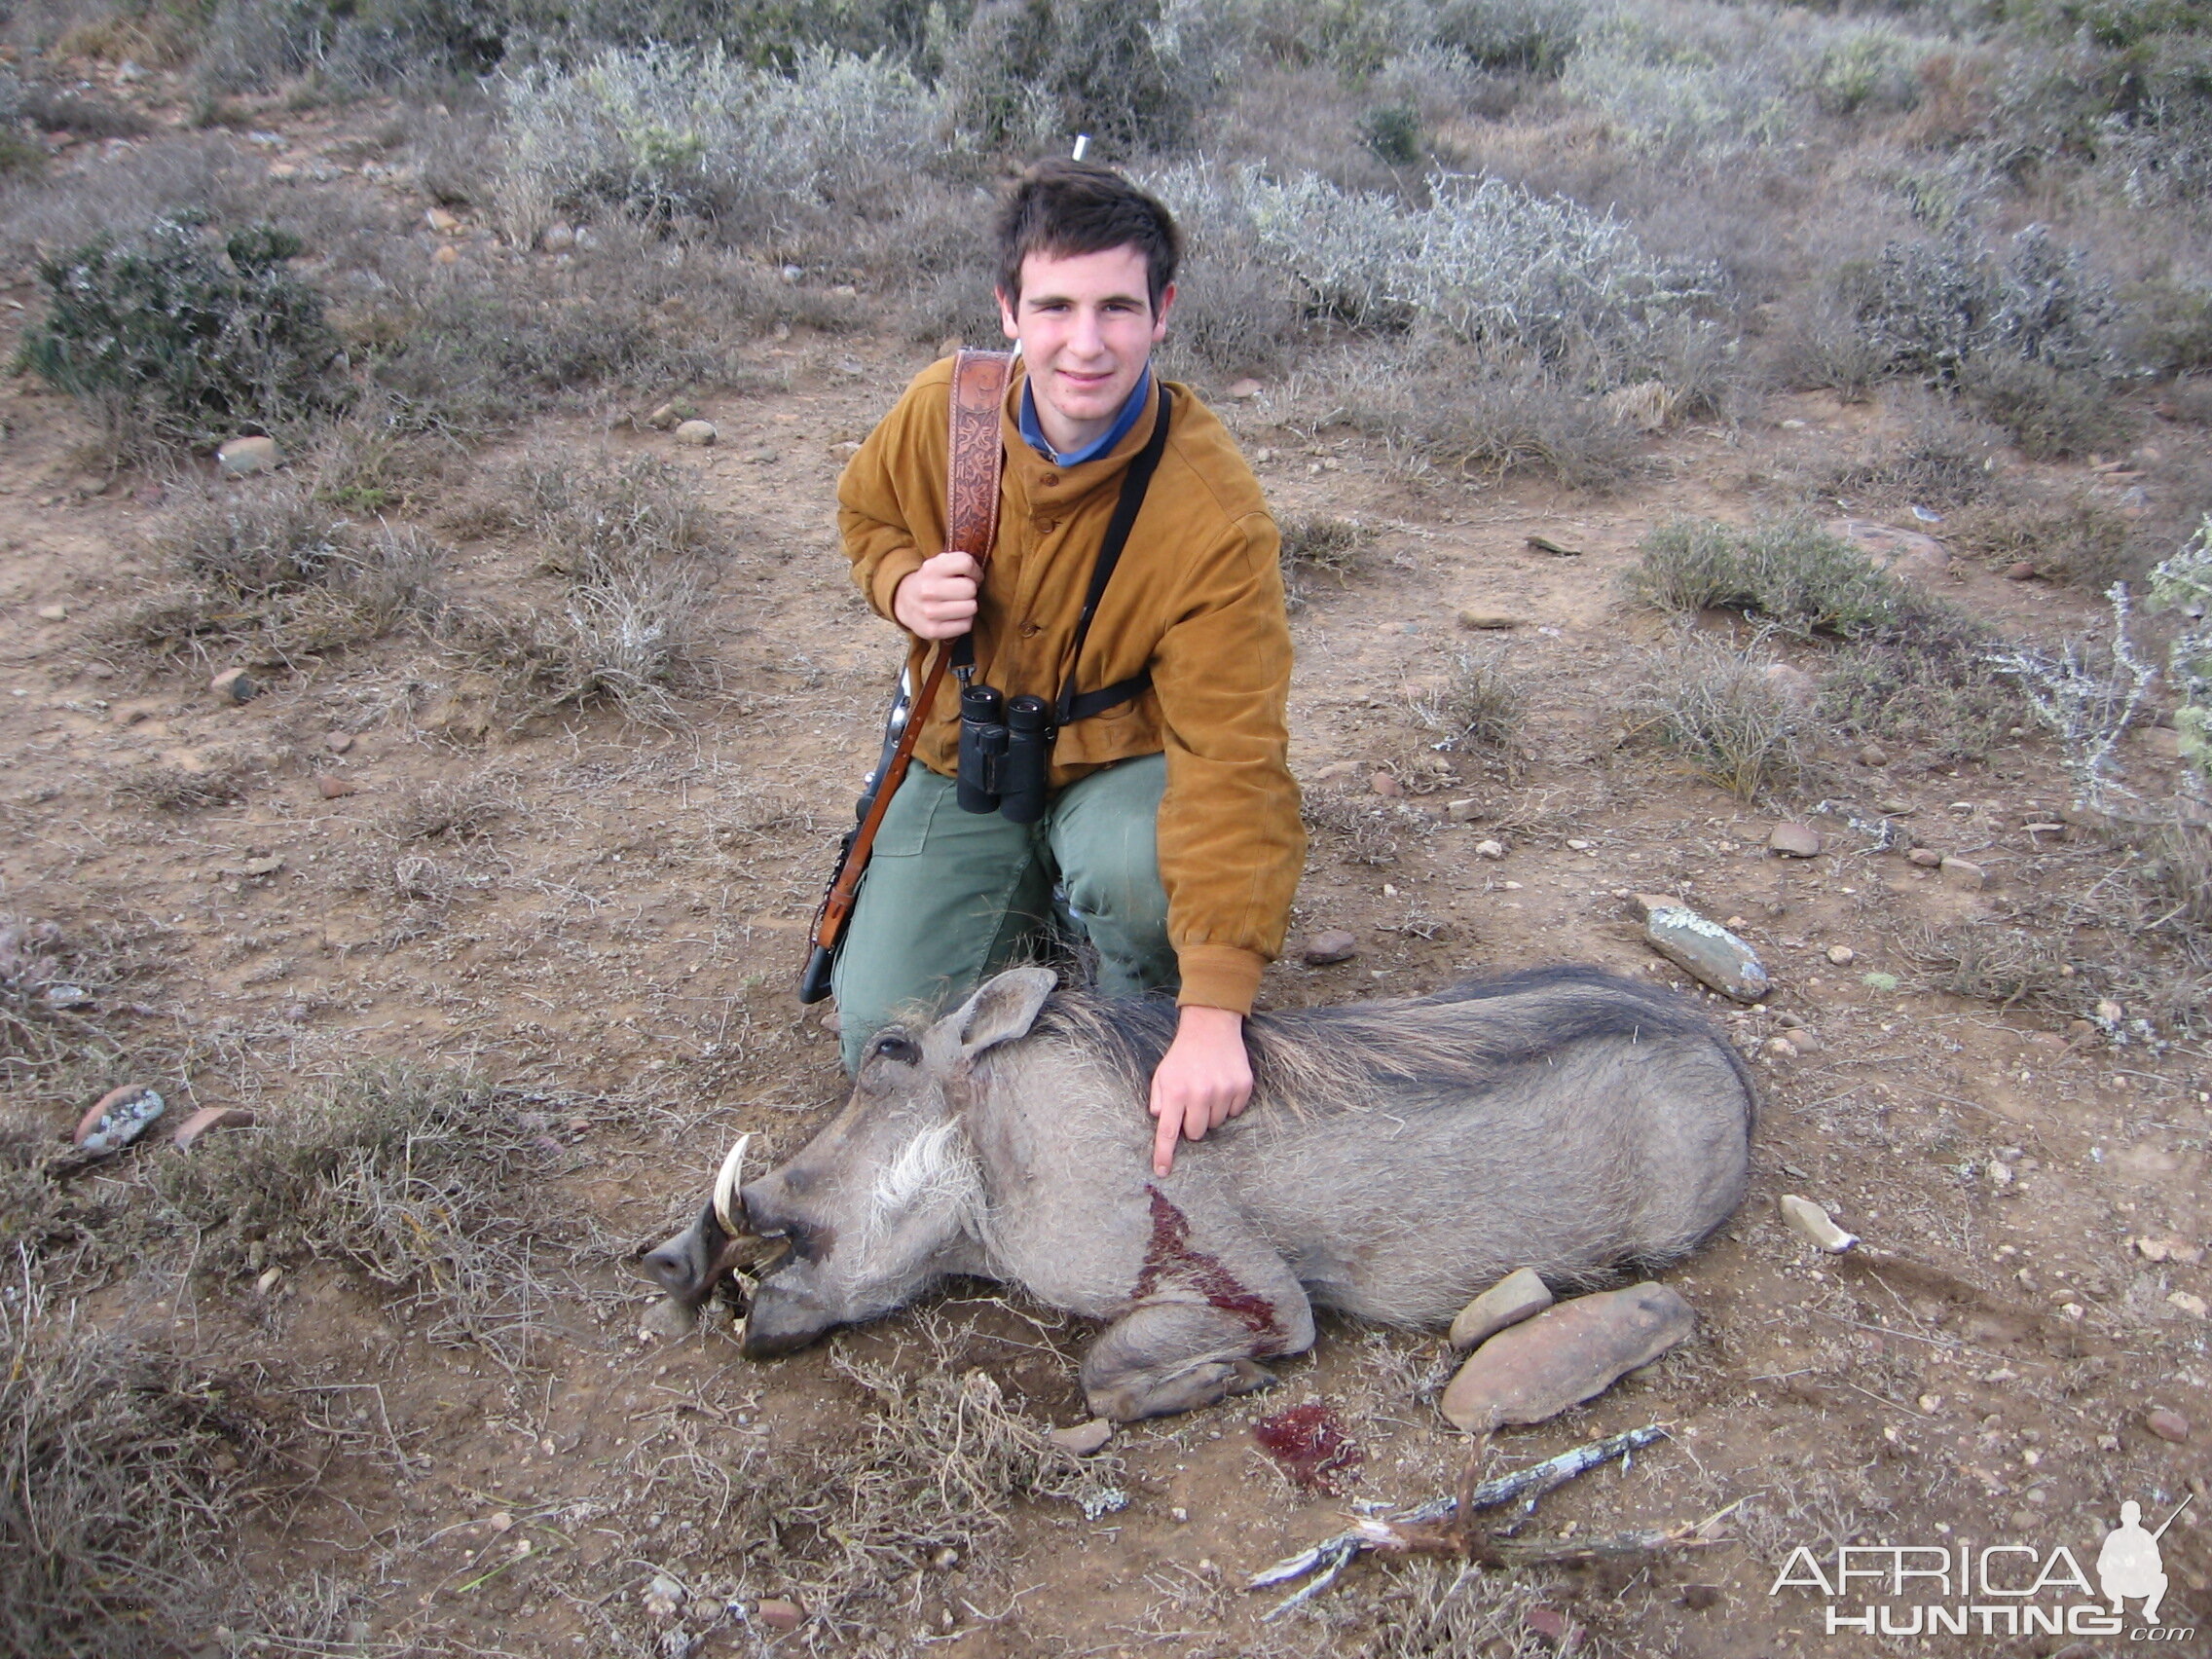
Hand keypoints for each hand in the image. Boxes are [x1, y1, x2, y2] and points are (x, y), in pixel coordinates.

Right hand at [892, 550, 979, 638]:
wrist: (904, 602)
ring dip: (969, 606)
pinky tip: (954, 617)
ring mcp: (929, 612)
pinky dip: (964, 621)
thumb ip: (959, 561)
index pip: (966, 563)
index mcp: (931, 568)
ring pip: (971, 607)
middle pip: (970, 588)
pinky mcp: (933, 630)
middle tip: (962, 593)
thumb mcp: (939, 563)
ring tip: (958, 604)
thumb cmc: (932, 581)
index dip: (974, 570)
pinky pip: (966, 625)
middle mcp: (928, 589)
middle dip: (971, 590)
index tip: (969, 576)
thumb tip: (978, 576)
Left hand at [1148, 1005, 1251, 1176]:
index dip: (1164, 1155)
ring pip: (1216, 1124)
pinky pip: (1234, 1112)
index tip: (1163, 1172)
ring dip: (1210, 1113)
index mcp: (1175, 1091)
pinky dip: (1227, 1105)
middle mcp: (1199, 1093)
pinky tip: (1222, 1086)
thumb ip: (1157, 1099)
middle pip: (1195, 1133)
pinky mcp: (1242, 1087)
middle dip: (1191, 1124)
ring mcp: (1223, 1091)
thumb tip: (1160, 1121)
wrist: (1211, 1026)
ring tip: (1207, 1089)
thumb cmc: (1183, 1054)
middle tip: (1191, 1103)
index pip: (1167, 1132)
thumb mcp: (1162, 1074)